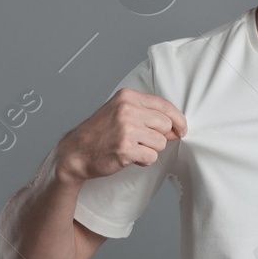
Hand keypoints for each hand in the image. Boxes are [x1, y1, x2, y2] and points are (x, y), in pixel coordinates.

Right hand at [56, 87, 187, 185]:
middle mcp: (127, 110)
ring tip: (132, 149)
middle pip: (165, 125)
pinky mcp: (125, 149)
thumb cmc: (99, 133)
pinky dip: (143, 161)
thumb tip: (176, 129)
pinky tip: (129, 157)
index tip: (182, 129)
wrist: (75, 152)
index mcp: (127, 97)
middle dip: (159, 137)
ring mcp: (126, 129)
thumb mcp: (119, 112)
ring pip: (160, 143)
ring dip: (150, 150)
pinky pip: (151, 157)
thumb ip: (146, 115)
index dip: (178, 119)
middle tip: (143, 142)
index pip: (164, 106)